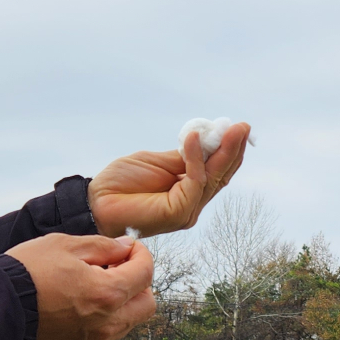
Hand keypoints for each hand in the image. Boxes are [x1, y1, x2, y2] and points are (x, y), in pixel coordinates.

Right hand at [5, 233, 155, 339]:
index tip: (128, 247)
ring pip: (129, 321)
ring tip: (96, 283)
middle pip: (147, 304)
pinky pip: (108, 333)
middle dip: (139, 282)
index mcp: (107, 293)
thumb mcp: (65, 245)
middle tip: (117, 266)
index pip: (145, 273)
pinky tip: (84, 302)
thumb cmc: (27, 273)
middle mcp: (107, 322)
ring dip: (124, 301)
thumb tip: (125, 248)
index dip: (141, 254)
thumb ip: (103, 246)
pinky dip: (107, 317)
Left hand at [89, 125, 250, 237]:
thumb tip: (205, 139)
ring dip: (224, 151)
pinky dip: (195, 158)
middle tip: (243, 127)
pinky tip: (194, 138)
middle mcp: (192, 203)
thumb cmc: (121, 184)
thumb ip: (182, 157)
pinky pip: (194, 181)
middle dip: (233, 149)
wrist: (96, 201)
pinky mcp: (179, 212)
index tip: (237, 128)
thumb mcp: (156, 162)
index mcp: (188, 191)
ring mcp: (188, 210)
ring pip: (213, 178)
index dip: (228, 150)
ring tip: (233, 129)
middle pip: (221, 175)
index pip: (216, 171)